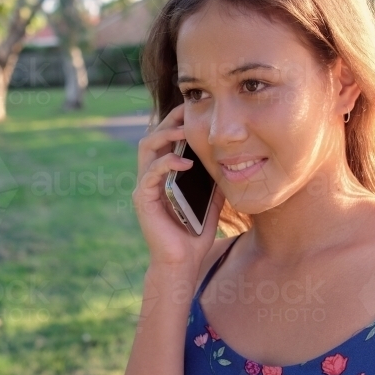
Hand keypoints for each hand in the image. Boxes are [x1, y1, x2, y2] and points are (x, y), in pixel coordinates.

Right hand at [132, 103, 225, 269]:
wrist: (181, 263)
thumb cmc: (193, 236)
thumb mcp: (211, 203)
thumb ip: (215, 184)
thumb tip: (230, 165)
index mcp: (163, 176)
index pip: (165, 140)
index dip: (176, 123)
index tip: (195, 111)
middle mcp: (150, 178)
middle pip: (152, 136)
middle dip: (169, 121)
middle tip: (189, 111)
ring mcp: (144, 187)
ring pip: (146, 148)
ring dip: (165, 134)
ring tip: (184, 131)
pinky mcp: (143, 199)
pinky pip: (151, 173)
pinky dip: (167, 163)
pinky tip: (186, 163)